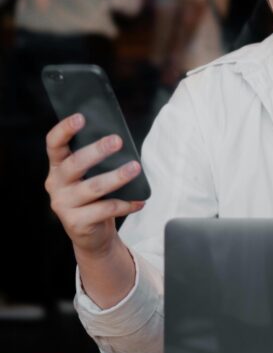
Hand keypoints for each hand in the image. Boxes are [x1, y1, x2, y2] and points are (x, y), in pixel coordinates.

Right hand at [44, 114, 144, 259]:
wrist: (91, 235)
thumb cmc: (93, 197)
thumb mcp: (89, 175)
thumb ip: (95, 159)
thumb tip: (118, 137)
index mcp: (57, 166)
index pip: (53, 144)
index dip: (64, 129)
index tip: (80, 117)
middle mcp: (56, 184)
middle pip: (75, 164)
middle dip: (97, 151)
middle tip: (117, 141)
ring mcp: (63, 204)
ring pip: (93, 187)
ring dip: (117, 176)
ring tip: (135, 168)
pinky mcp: (75, 222)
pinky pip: (105, 209)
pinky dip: (125, 204)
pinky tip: (139, 200)